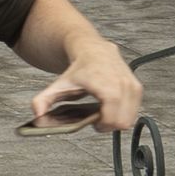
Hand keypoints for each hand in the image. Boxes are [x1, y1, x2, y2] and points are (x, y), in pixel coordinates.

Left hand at [30, 45, 144, 136]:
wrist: (93, 50)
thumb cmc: (79, 69)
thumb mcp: (58, 85)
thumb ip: (43, 101)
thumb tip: (37, 116)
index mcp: (104, 85)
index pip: (112, 117)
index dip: (103, 126)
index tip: (95, 124)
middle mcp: (121, 84)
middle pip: (123, 121)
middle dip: (109, 124)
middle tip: (98, 118)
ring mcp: (132, 85)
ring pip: (130, 117)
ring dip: (117, 119)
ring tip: (104, 111)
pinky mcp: (137, 87)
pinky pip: (135, 110)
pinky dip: (124, 112)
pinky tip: (112, 106)